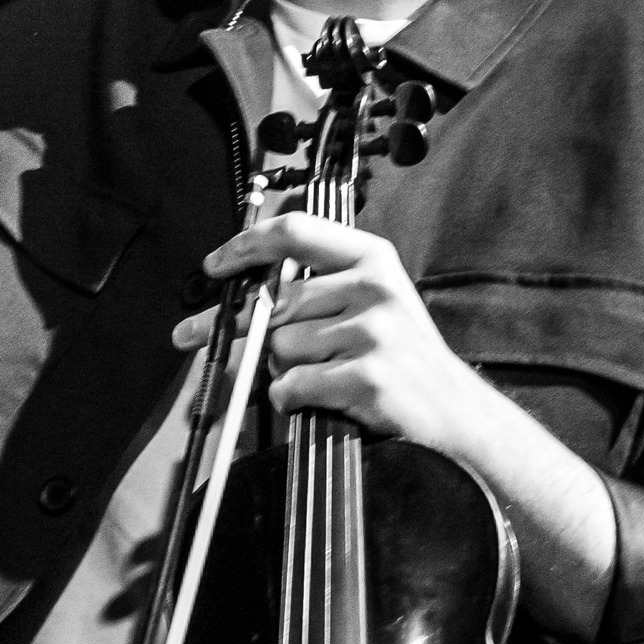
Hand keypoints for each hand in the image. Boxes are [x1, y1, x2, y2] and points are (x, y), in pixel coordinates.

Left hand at [171, 212, 494, 454]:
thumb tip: (243, 286)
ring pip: (279, 345)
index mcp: (372, 257)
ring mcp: (372, 331)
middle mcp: (373, 287)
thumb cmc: (402, 356)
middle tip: (189, 333)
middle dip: (230, 323)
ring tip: (317, 375)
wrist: (454, 412)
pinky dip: (290, 397)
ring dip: (280, 368)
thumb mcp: (373, 301)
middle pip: (273, 299)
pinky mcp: (366, 376)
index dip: (246, 244)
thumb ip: (319, 283)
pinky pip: (292, 383)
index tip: (215, 264)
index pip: (296, 231)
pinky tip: (316, 399)